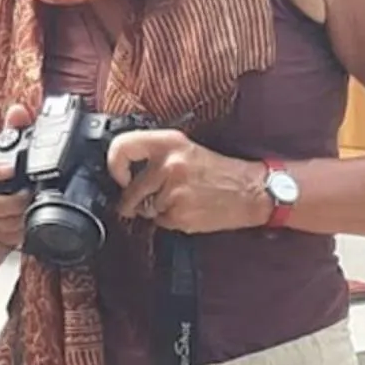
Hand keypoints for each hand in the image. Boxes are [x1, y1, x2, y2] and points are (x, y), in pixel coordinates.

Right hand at [0, 104, 34, 252]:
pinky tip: (27, 222)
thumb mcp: (12, 145)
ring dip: (16, 218)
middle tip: (28, 195)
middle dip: (10, 202)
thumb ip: (15, 127)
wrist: (3, 197)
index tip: (10, 169)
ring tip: (31, 208)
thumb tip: (18, 111)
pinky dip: (18, 231)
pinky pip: (3, 237)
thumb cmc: (5, 169)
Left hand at [106, 129, 268, 233]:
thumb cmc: (218, 170)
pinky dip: (169, 220)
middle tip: (148, 200)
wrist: (251, 191)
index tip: (120, 176)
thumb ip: (154, 154)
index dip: (114, 165)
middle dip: (133, 201)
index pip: (122, 147)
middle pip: (130, 190)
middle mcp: (169, 164)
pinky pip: (160, 222)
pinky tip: (188, 209)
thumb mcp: (186, 149)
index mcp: (169, 143)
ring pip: (145, 208)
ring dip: (156, 210)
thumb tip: (122, 168)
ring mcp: (173, 191)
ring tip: (181, 199)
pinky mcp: (179, 214)